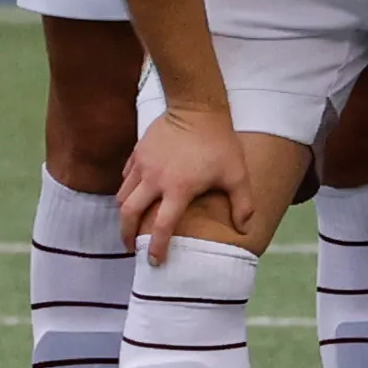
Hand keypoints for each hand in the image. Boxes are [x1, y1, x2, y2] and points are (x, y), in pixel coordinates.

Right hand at [117, 102, 252, 263]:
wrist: (196, 106)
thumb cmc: (219, 142)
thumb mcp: (237, 174)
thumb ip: (242, 204)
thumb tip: (245, 230)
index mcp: (178, 189)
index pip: (161, 227)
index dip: (156, 247)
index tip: (154, 261)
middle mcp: (155, 180)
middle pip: (129, 214)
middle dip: (126, 234)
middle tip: (130, 247)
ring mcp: (143, 164)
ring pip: (122, 196)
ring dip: (125, 213)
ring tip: (130, 223)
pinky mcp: (138, 151)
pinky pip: (125, 176)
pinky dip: (126, 189)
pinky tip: (134, 194)